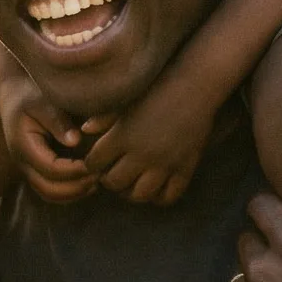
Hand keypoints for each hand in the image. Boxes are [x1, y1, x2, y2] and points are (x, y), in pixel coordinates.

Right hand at [0, 51, 97, 204]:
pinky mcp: (34, 170)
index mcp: (24, 146)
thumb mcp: (43, 102)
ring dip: (74, 193)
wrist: (13, 94)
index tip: (96, 164)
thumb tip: (75, 141)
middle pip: (49, 189)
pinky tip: (88, 181)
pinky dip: (69, 192)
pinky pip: (50, 191)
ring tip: (96, 181)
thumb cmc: (30, 94)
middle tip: (100, 176)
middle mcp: (23, 162)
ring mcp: (27, 168)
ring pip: (49, 194)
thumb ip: (58, 121)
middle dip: (76, 187)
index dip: (75, 171)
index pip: (51, 169)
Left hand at [82, 67, 219, 202]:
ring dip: (131, 192)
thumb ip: (104, 117)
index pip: (94, 163)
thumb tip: (85, 130)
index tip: (95, 160)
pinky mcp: (184, 168)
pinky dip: (158, 197)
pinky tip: (154, 187)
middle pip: (114, 183)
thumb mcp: (127, 99)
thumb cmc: (158, 87)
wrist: (196, 85)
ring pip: (140, 195)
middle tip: (111, 173)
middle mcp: (141, 154)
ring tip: (131, 183)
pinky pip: (168, 196)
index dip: (91, 163)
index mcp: (122, 136)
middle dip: (108, 180)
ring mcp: (164, 164)